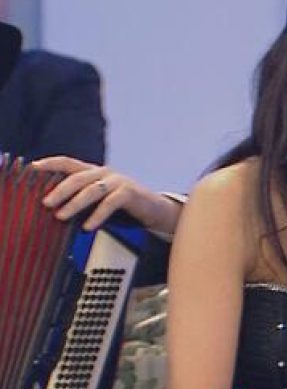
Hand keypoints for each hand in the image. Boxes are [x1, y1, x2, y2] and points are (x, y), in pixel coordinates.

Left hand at [32, 156, 182, 232]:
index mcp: (93, 171)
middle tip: (46, 203)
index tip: (32, 168)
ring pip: (92, 190)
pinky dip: (97, 215)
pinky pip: (110, 203)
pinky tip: (88, 226)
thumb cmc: (121, 204)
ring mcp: (118, 181)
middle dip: (59, 190)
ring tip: (61, 216)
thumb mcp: (97, 197)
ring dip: (74, 203)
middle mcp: (104, 172)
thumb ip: (79, 197)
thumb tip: (51, 207)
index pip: (68, 162)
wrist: (153, 208)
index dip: (50, 163)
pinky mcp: (129, 192)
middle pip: (77, 177)